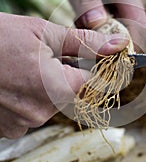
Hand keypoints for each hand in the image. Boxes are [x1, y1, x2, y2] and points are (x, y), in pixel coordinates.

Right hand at [0, 13, 127, 138]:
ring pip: (52, 103)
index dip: (99, 69)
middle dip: (69, 75)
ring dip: (48, 86)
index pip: (97, 85)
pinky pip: (32, 113)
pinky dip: (29, 97)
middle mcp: (42, 113)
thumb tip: (118, 46)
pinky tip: (15, 81)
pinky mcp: (7, 129)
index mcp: (56, 88)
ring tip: (27, 66)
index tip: (99, 59)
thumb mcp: (44, 32)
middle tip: (51, 55)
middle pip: (73, 95)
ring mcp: (22, 124)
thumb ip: (85, 43)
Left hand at [45, 0, 145, 36]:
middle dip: (108, 36)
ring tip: (78, 13)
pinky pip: (111, 6)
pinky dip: (97, 12)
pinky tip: (81, 3)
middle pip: (129, 25)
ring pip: (118, 16)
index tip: (112, 58)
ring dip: (100, 24)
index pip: (140, 25)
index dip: (131, 46)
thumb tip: (97, 26)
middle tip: (84, 34)